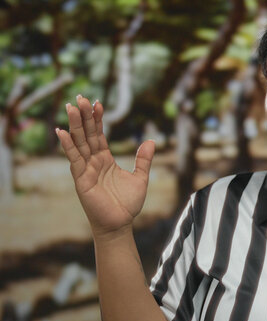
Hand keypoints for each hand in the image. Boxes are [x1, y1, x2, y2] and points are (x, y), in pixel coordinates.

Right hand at [56, 95, 154, 237]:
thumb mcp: (140, 178)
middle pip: (87, 134)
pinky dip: (68, 146)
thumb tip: (151, 141)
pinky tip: (62, 132)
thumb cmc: (127, 204)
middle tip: (80, 97)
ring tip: (71, 107)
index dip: (98, 119)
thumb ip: (144, 160)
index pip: (99, 135)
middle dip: (84, 116)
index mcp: (105, 160)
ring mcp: (86, 170)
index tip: (97, 102)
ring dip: (75, 125)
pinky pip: (74, 160)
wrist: (120, 224)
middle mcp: (93, 162)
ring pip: (79, 143)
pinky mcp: (81, 179)